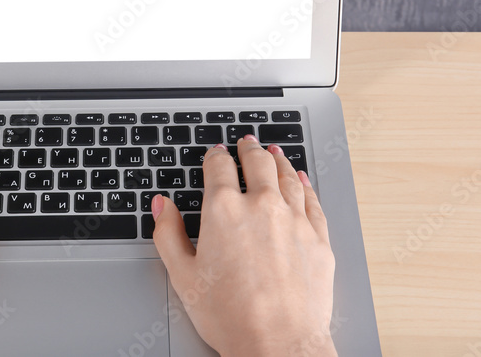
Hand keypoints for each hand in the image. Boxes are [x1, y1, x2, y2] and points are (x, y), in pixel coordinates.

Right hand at [151, 135, 335, 356]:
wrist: (279, 345)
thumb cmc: (231, 316)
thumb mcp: (182, 275)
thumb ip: (168, 233)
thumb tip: (162, 205)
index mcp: (223, 210)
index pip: (219, 167)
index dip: (215, 156)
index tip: (214, 154)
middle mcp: (261, 206)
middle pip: (257, 163)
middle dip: (248, 149)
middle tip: (245, 143)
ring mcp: (294, 220)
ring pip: (288, 176)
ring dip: (278, 160)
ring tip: (274, 152)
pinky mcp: (318, 239)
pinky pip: (313, 200)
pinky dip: (306, 185)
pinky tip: (302, 180)